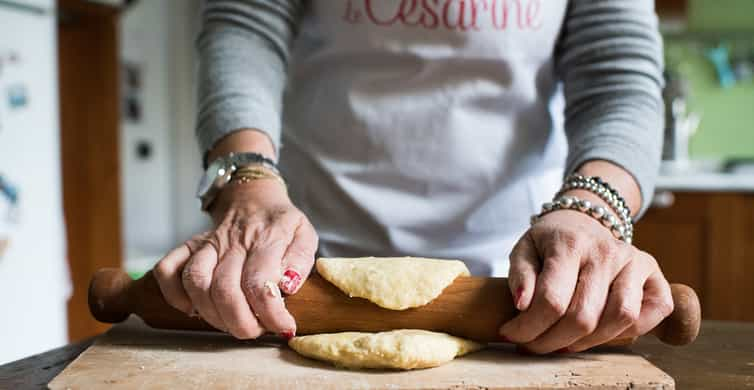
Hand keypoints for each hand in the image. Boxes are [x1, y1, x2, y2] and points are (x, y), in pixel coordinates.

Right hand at [153, 178, 317, 338]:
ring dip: (211, 314)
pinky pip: (167, 269)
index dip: (270, 314)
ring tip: (230, 323)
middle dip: (240, 322)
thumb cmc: (281, 224)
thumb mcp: (305, 234)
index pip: (260, 283)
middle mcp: (233, 241)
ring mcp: (208, 243)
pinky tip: (192, 308)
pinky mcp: (189, 246)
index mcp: (266, 238)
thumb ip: (301, 260)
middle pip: (224, 289)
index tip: (283, 328)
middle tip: (256, 330)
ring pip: (195, 282)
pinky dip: (173, 295)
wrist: (254, 198)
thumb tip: (288, 285)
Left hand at [499, 208, 673, 353]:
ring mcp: (634, 262)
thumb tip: (522, 305)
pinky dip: (630, 332)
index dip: (529, 327)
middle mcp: (607, 251)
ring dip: (587, 342)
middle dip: (551, 342)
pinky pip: (652, 314)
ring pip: (620, 318)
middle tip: (532, 345)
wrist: (583, 221)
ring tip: (562, 342)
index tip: (511, 334)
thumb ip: (519, 276)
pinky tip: (599, 332)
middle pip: (583, 316)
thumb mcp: (524, 250)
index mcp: (570, 243)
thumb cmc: (551, 242)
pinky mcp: (654, 274)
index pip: (552, 300)